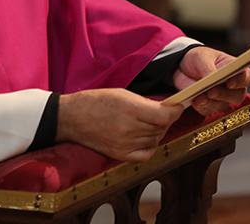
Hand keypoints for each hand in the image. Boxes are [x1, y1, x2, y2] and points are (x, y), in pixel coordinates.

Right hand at [56, 88, 183, 161]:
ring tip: (148, 123)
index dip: (175, 110)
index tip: (178, 106)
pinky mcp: (120, 155)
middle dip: (165, 119)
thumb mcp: (121, 93)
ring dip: (157, 131)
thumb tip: (165, 108)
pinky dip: (150, 146)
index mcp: (129, 109)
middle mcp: (129, 129)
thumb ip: (144, 102)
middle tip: (161, 112)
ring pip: (155, 140)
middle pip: (162, 127)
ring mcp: (125, 144)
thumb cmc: (94, 101)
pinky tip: (145, 138)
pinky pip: (146, 154)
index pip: (165, 115)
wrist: (71, 118)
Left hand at [173, 47, 249, 115]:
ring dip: (211, 102)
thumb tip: (212, 77)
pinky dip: (202, 106)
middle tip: (211, 91)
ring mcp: (223, 99)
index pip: (246, 77)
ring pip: (222, 105)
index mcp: (236, 70)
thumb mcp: (202, 57)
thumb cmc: (199, 59)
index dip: (240, 81)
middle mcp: (234, 87)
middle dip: (223, 94)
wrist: (183, 69)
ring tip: (199, 97)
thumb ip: (208, 67)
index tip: (230, 83)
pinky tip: (195, 101)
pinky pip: (208, 110)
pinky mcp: (210, 107)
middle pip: (237, 96)